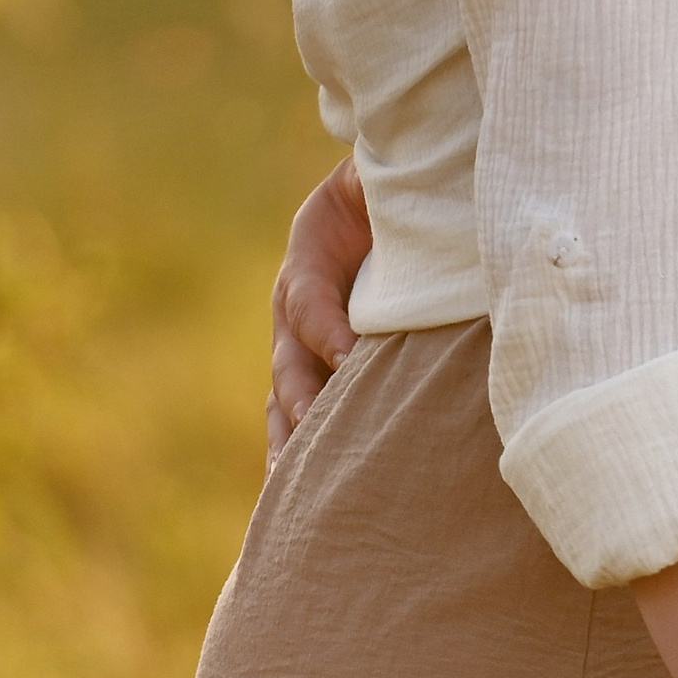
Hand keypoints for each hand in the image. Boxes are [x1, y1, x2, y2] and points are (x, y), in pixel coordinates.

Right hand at [266, 158, 370, 464]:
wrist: (372, 200)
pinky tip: (299, 499)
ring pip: (284, 402)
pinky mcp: (315, 373)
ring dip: (289, 441)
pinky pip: (298, 419)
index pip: (310, 302)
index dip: (327, 330)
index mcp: (308, 259)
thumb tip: (393, 178)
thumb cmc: (383, 190)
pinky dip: (298, 457)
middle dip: (302, 399)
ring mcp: (299, 346)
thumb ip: (376, 182)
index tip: (350, 359)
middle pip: (290, 362)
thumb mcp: (374, 178)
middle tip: (316, 429)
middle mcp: (295, 308)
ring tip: (290, 487)